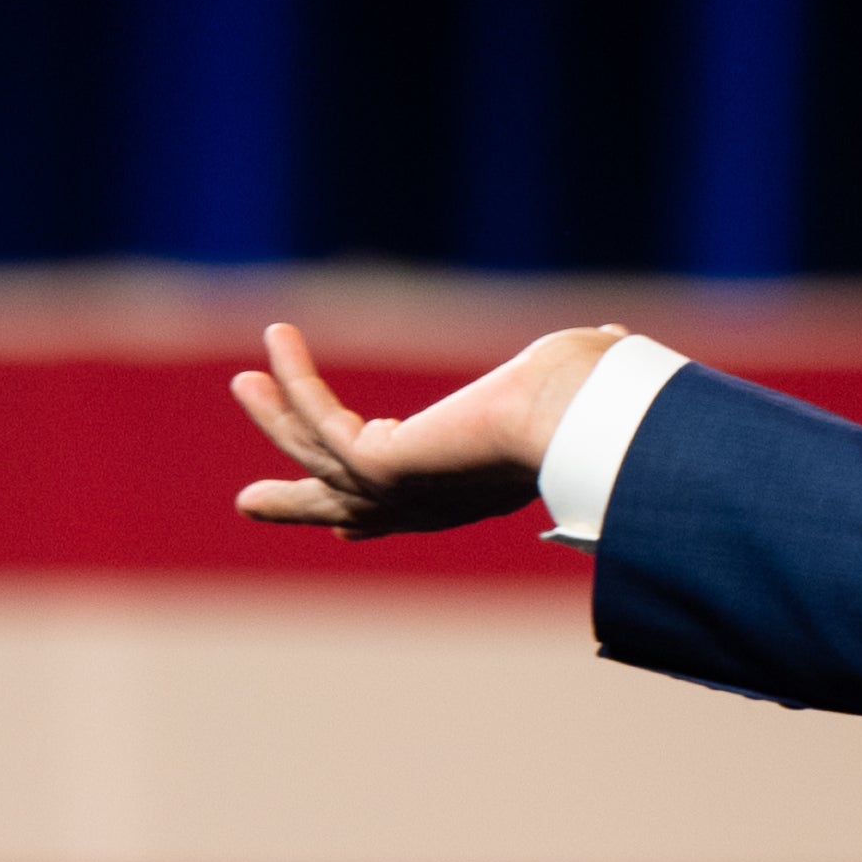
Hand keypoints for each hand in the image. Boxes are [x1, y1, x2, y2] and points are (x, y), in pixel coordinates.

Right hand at [231, 321, 623, 539]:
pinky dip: (294, 377)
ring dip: (276, 416)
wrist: (582, 420)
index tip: (338, 527)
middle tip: (250, 500)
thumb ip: (587, 368)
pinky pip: (316, 417)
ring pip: (314, 459)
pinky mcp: (375, 465)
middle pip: (341, 510)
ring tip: (244, 382)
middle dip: (294, 502)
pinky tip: (279, 335)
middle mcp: (429, 502)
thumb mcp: (571, 385)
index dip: (365, 515)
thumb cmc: (594, 405)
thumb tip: (617, 338)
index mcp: (472, 492)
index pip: (405, 510)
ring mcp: (396, 491)